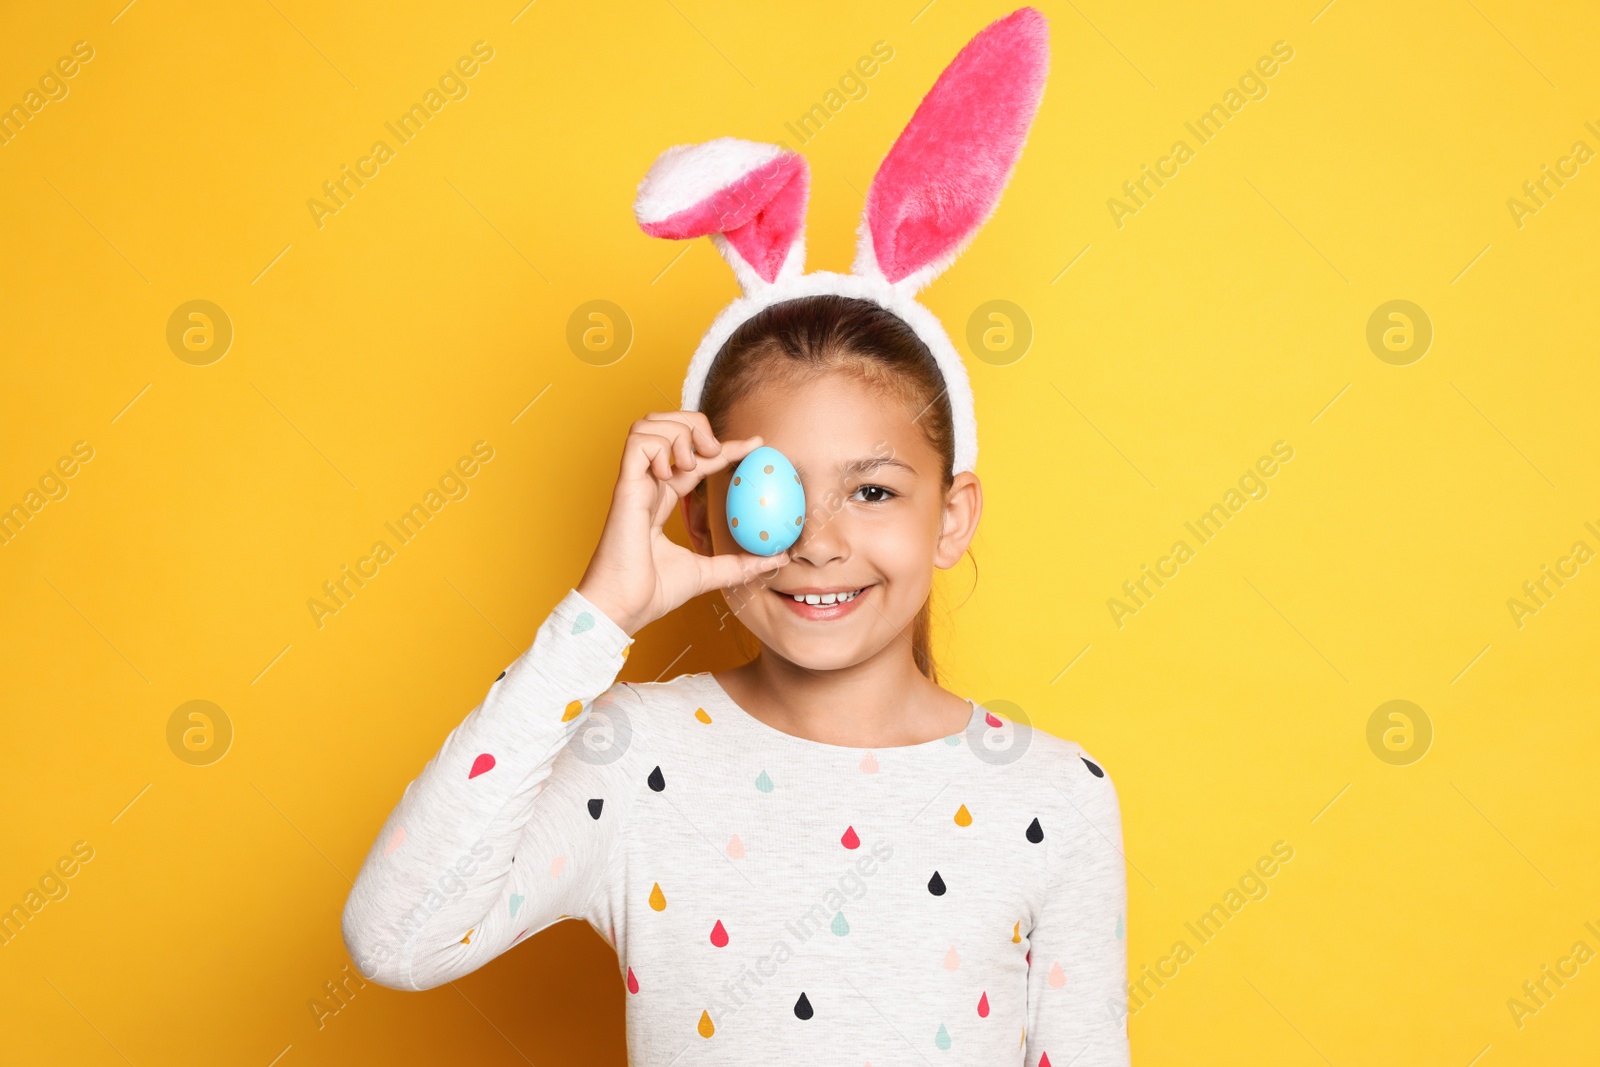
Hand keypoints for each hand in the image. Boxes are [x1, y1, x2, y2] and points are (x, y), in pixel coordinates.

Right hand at [576, 410, 788, 635]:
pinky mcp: (625, 487)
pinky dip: (659, 446)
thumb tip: (778, 557)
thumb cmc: (653, 592)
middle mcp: (649, 484)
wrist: (625, 607)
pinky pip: (638, 442)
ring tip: (691, 462)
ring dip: (678, 433)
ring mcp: (635, 483)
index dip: (725, 445)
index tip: (756, 445)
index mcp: (663, 497)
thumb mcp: (708, 573)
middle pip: (667, 425)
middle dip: (696, 425)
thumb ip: (740, 563)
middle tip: (716, 452)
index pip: (696, 457)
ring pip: (649, 425)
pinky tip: (670, 472)